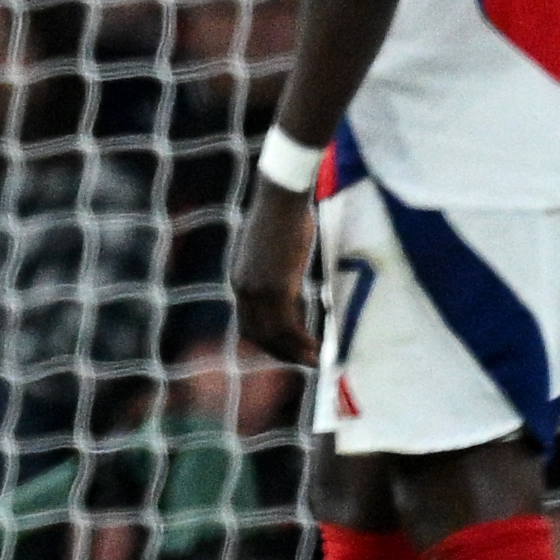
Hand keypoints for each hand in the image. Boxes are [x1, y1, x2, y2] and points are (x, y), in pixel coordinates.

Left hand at [235, 178, 317, 369]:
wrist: (280, 197)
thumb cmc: (282, 216)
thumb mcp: (272, 251)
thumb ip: (275, 272)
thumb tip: (291, 286)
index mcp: (240, 280)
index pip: (248, 323)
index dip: (268, 342)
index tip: (288, 350)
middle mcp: (243, 289)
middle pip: (257, 334)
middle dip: (281, 352)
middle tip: (304, 362)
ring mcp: (258, 289)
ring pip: (274, 334)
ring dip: (295, 352)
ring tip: (316, 360)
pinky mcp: (277, 287)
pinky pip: (289, 325)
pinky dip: (302, 340)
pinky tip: (319, 346)